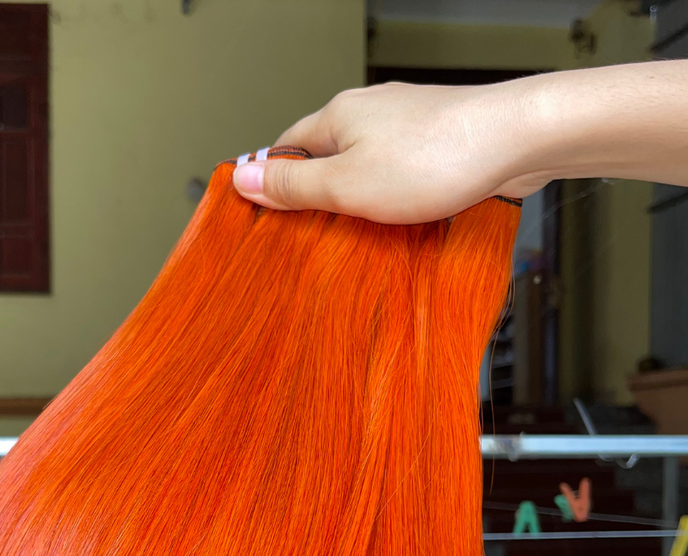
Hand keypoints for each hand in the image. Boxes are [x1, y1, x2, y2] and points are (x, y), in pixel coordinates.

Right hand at [232, 62, 687, 223]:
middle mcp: (369, 113)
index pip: (284, 149)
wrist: (518, 140)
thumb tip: (243, 177)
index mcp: (337, 116)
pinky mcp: (435, 141)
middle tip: (310, 235)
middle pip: (322, 157)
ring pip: (361, 165)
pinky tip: (395, 218)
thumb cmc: (439, 157)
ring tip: (353, 232)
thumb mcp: (347, 184)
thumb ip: (295, 186)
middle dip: (314, 195)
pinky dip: (387, 195)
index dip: (271, 183)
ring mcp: (405, 125)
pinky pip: (395, 170)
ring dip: (353, 197)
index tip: (263, 215)